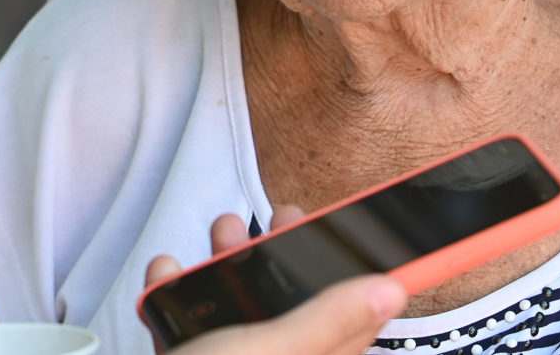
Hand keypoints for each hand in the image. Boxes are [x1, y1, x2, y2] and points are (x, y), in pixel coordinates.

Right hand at [144, 208, 407, 354]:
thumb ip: (331, 320)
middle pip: (295, 303)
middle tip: (281, 218)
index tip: (364, 232)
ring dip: (227, 260)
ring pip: (240, 304)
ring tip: (223, 232)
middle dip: (284, 253)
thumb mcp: (278, 351)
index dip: (363, 274)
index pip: (356, 322)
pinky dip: (176, 291)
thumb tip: (391, 291)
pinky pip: (189, 320)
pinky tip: (168, 273)